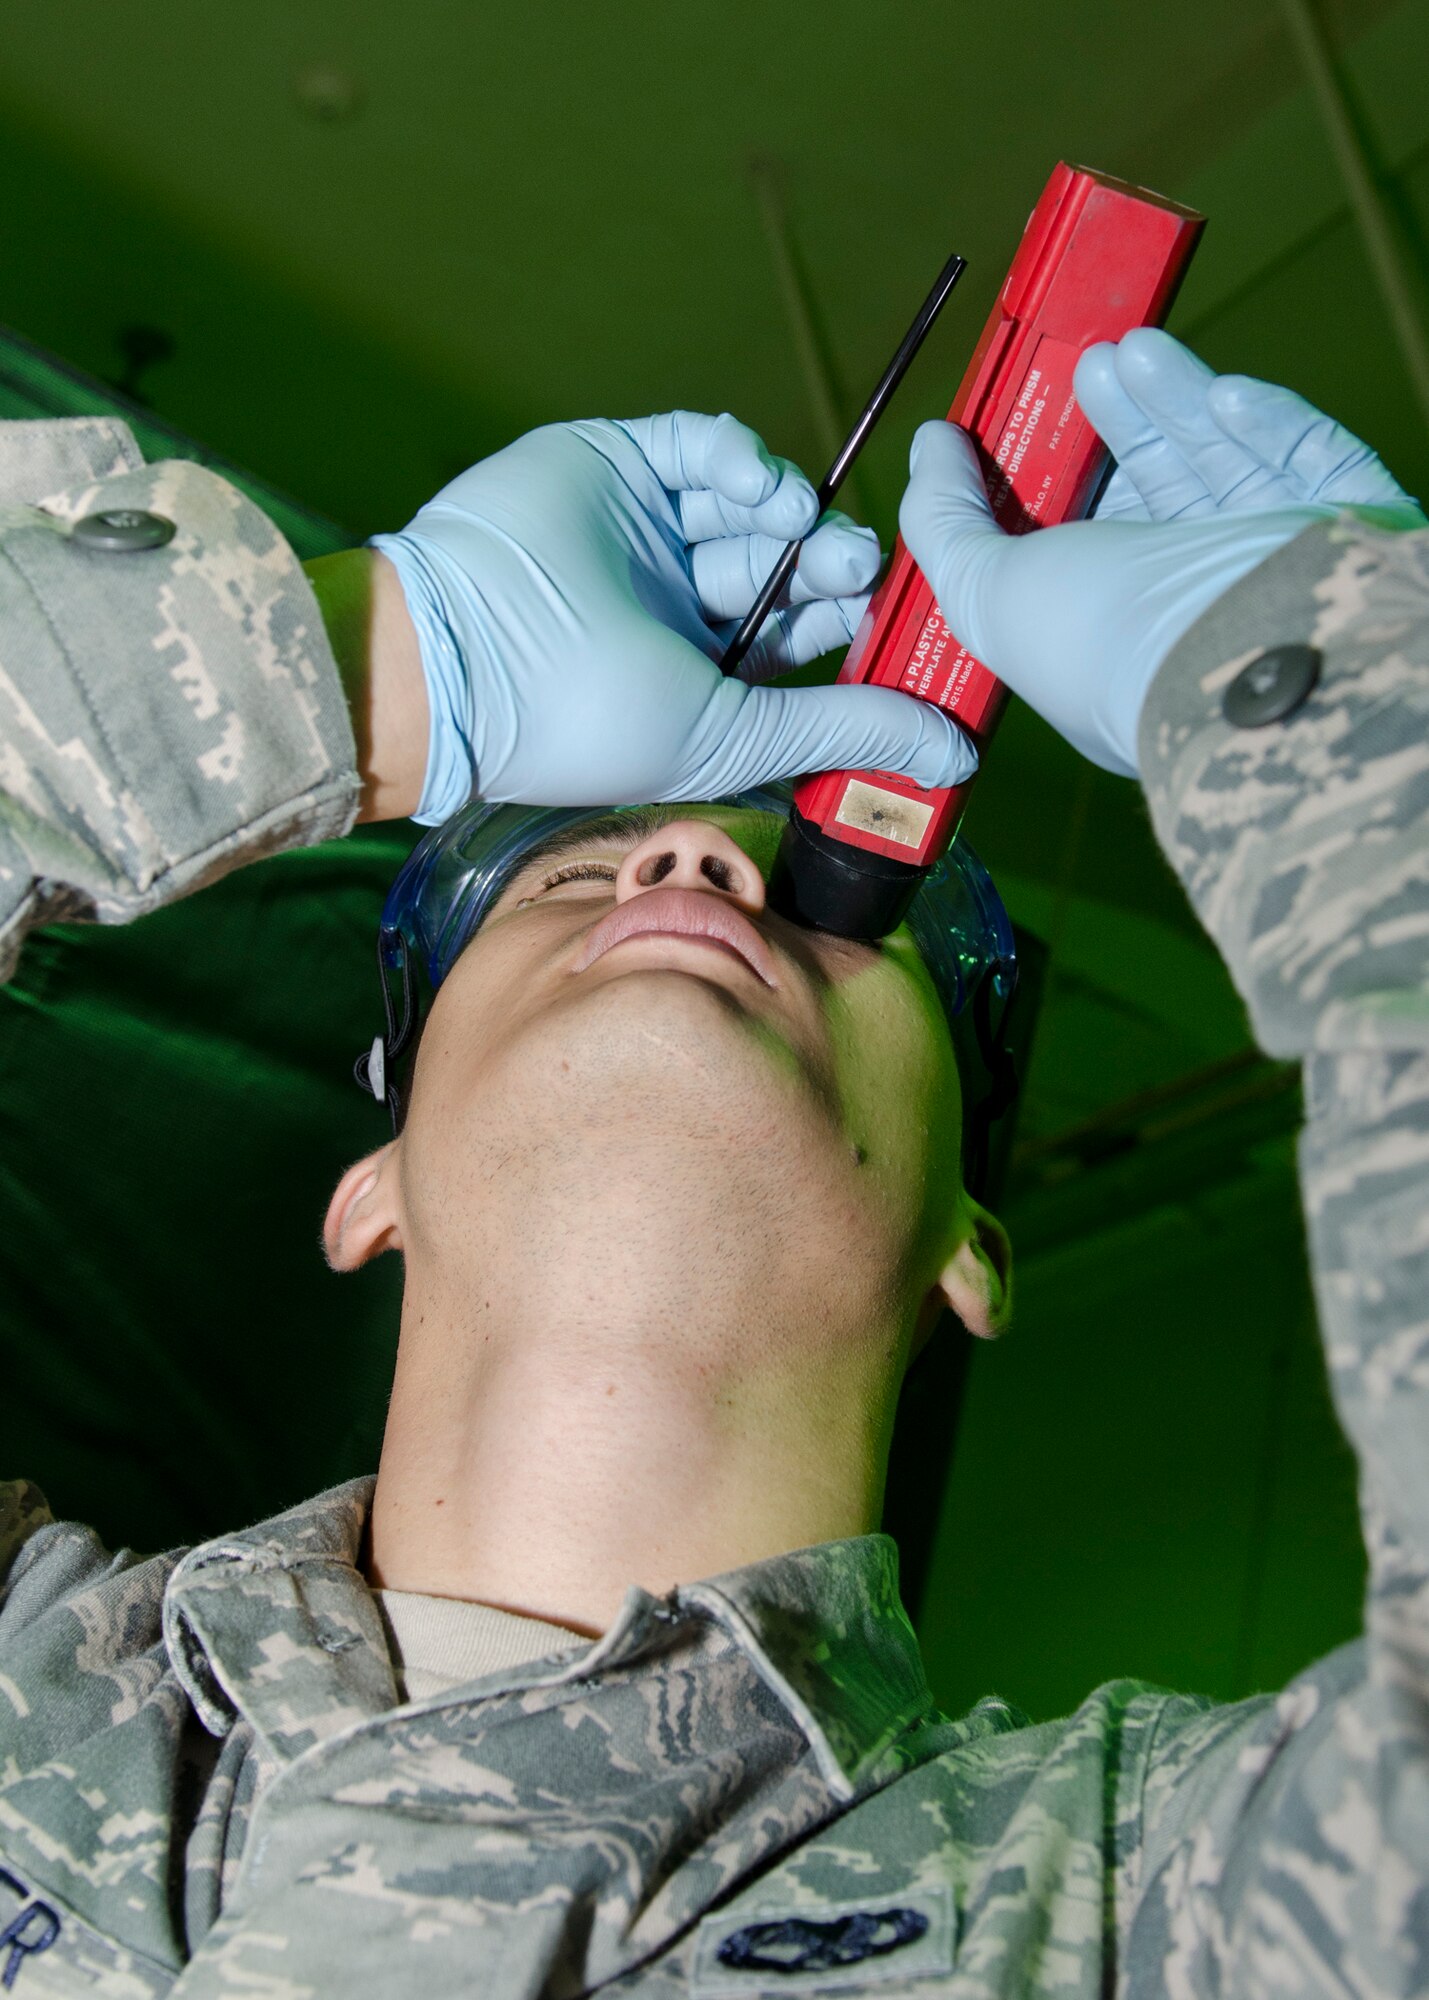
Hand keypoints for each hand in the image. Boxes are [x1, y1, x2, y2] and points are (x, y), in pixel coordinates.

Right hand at [374, 412, 975, 820]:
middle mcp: (673, 605)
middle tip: (852, 566)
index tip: (878, 618)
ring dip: (786, 511)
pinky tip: (755, 483)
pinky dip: (735, 456)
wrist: (462, 654)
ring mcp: (642, 532)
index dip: (841, 623)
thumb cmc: (589, 720)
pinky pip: (693, 446)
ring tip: (799, 524)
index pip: (794, 636)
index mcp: (696, 676)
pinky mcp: (612, 465)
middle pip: (779, 565)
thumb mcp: (732, 734)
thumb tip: (956, 758)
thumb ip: (843, 728)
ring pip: (744, 505)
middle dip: (823, 563)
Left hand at [899, 329, 1423, 774]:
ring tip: (1132, 351)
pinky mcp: (1338, 535)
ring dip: (1175, 405)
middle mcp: (1190, 618)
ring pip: (1225, 471)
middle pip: (1154, 501)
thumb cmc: (1108, 645)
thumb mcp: (985, 590)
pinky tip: (1224, 395)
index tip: (1014, 429)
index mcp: (1111, 650)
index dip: (1044, 491)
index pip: (1077, 557)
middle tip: (1084, 366)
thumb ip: (946, 522)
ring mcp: (1267, 577)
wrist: (1240, 655)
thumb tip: (930, 450)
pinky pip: (1308, 466)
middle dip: (1117, 427)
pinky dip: (1266, 426)